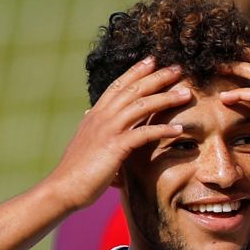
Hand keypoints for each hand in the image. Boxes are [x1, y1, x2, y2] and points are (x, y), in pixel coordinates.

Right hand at [49, 57, 191, 209]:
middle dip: (157, 77)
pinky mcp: (114, 147)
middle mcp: (101, 117)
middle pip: (133, 89)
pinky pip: (144, 134)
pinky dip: (163, 130)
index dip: (135, 71)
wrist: (63, 188)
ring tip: (186, 94)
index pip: (117, 85)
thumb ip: (90, 127)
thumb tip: (88, 114)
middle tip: (178, 68)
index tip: (152, 60)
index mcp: (94, 115)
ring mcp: (108, 131)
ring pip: (141, 106)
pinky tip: (179, 130)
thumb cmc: (75, 170)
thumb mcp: (83, 142)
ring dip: (166, 98)